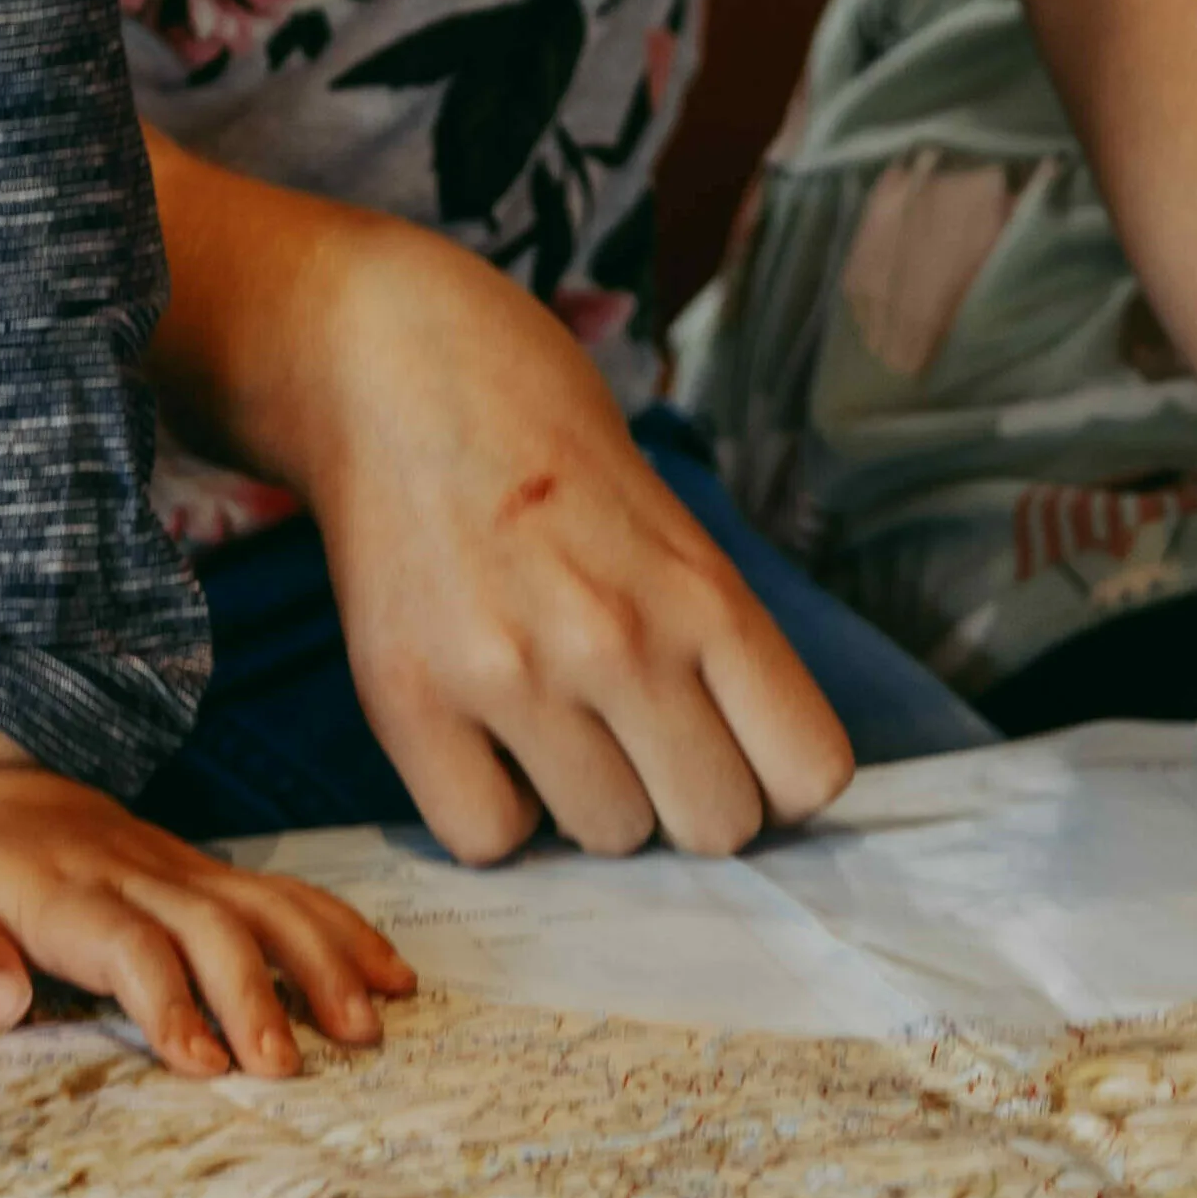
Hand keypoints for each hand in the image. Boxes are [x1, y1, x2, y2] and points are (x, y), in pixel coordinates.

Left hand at [0, 731, 410, 1074]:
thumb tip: (1, 1002)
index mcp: (57, 890)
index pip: (123, 942)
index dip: (166, 999)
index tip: (201, 1062)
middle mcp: (131, 876)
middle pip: (208, 926)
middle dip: (253, 994)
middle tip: (287, 1068)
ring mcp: (179, 869)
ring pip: (262, 904)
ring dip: (319, 962)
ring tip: (365, 1028)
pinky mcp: (206, 873)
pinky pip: (283, 892)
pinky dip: (341, 929)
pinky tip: (391, 975)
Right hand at [300, 214, 851, 863]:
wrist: (385, 359)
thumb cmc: (539, 436)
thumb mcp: (670, 524)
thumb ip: (709, 642)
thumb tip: (742, 785)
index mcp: (703, 592)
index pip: (811, 772)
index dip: (773, 773)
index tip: (727, 742)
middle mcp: (617, 641)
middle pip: (715, 827)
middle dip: (677, 791)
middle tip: (626, 728)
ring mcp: (509, 673)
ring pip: (605, 836)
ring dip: (579, 795)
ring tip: (540, 711)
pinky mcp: (405, 696)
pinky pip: (486, 838)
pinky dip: (488, 806)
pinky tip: (475, 735)